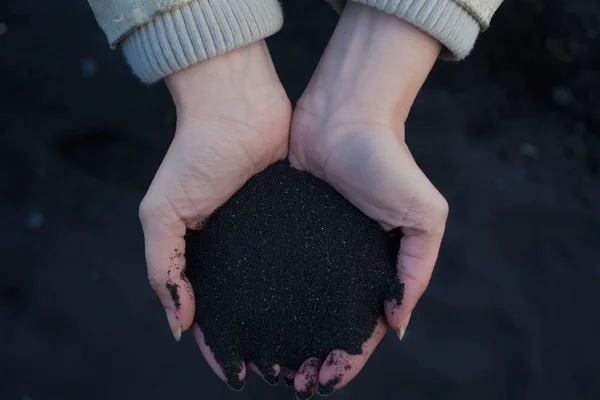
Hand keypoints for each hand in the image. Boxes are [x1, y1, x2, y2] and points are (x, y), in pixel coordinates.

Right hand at [138, 41, 290, 387]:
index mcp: (202, 253)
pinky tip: (328, 304)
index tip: (235, 374)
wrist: (238, 104)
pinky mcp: (297, 217)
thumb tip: (179, 325)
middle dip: (258, 339)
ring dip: (288, 318)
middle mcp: (237, 249)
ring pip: (278, 287)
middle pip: (246, 306)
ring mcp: (269, 235)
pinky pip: (304, 257)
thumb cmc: (194, 153)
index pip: (206, 311)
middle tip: (279, 371)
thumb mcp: (162, 211)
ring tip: (308, 348)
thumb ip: (163, 267)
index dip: (216, 344)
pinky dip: (311, 282)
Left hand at [288, 3, 446, 395]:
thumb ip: (416, 269)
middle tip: (291, 381)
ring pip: (298, 303)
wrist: (343, 114)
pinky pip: (274, 270)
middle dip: (313, 355)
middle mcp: (343, 262)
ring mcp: (313, 246)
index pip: (363, 326)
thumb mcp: (423, 215)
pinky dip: (266, 298)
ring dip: (287, 334)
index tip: (324, 381)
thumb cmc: (388, 160)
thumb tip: (396, 322)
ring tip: (269, 363)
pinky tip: (251, 318)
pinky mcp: (285, 227)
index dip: (347, 357)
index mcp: (376, 265)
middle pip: (327, 322)